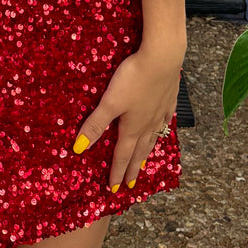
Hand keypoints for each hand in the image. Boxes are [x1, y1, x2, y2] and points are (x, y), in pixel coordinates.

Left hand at [73, 41, 184, 191]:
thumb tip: (79, 148)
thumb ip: (95, 124)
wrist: (162, 58)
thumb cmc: (133, 79)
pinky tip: (162, 129)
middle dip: (132, 168)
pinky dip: (162, 129)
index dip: (116, 172)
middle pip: (138, 151)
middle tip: (130, 184)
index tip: (114, 189)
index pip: (122, 155)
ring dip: (146, 153)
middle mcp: (147, 123)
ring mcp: (160, 111)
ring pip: (153, 137)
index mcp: (132, 127)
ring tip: (144, 164)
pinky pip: (165, 120)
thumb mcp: (110, 102)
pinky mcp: (168, 98)